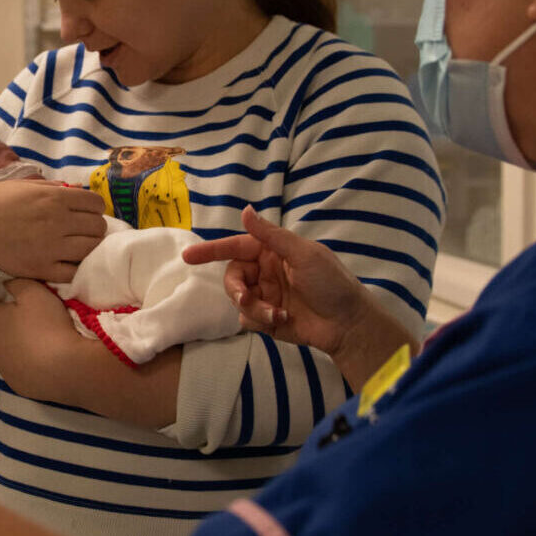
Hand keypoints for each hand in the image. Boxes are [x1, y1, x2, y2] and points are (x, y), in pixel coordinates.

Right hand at [0, 180, 107, 280]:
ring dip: (88, 249)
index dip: (94, 209)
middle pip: (97, 228)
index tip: (86, 213)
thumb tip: (76, 189)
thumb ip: (52, 187)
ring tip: (76, 248)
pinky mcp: (42, 269)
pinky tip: (66, 263)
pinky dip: (74, 269)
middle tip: (81, 232)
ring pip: (91, 250)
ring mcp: (52, 248)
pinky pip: (73, 272)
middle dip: (93, 229)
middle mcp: (59, 222)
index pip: (95, 204)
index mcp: (55, 198)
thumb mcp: (23, 186)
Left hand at [0, 278, 81, 403]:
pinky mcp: (18, 386)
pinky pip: (21, 373)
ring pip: (9, 354)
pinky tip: (46, 364)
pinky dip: (29, 368)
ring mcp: (5, 368)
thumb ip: (17, 284)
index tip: (25, 306)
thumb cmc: (50, 324)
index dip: (9, 305)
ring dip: (20, 349)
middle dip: (13, 328)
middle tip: (37, 325)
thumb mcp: (34, 291)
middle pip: (0, 332)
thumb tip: (6, 285)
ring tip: (44, 346)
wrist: (68, 366)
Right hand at [181, 207, 412, 387]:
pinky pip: (247, 318)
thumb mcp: (304, 254)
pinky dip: (261, 320)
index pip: (236, 246)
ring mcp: (265, 296)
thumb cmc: (331, 283)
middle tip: (245, 297)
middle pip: (233, 275)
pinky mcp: (266, 319)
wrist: (347, 324)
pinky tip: (282, 320)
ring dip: (254, 307)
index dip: (211, 250)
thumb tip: (245, 210)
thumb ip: (271, 235)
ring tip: (276, 313)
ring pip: (239, 299)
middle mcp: (266, 272)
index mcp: (273, 252)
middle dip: (236, 288)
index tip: (188, 257)